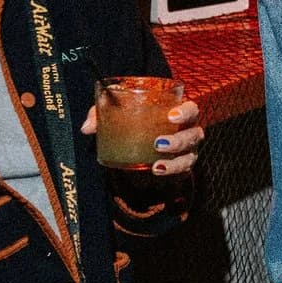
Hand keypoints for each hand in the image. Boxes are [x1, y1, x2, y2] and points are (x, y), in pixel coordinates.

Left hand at [79, 99, 205, 176]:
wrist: (140, 133)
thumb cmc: (133, 116)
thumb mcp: (117, 111)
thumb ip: (102, 114)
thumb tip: (86, 128)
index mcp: (177, 111)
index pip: (191, 109)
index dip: (185, 112)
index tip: (170, 116)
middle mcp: (187, 130)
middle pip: (195, 134)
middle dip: (179, 141)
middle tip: (158, 144)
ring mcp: (186, 149)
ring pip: (190, 157)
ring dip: (176, 162)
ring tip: (156, 167)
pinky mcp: (179, 165)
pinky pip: (182, 172)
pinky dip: (172, 173)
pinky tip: (157, 172)